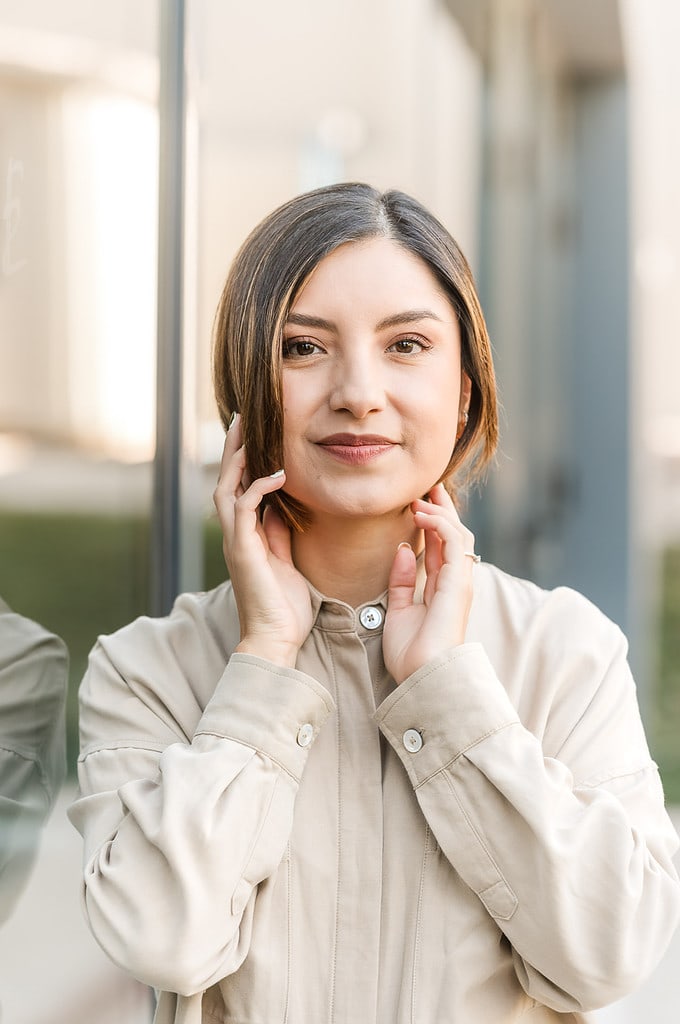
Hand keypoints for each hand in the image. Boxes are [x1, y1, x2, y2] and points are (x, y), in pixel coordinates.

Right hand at [213, 415, 312, 667]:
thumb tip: (281, 507)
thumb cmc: (283, 606)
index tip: (253, 434)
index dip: (243, 460)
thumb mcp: (284, 560)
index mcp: (245, 535)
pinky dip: (257, 488)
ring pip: (227, 488)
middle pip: (226, 480)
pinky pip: (244, 509)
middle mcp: (235, 534)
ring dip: (237, 460)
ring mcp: (235, 541)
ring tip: (247, 432)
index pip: (239, 487)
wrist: (274, 639)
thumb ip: (279, 533)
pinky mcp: (242, 550)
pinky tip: (276, 474)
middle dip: (233, 448)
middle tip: (242, 418)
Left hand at [383, 483, 475, 683]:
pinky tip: (422, 514)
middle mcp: (454, 584)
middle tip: (428, 488)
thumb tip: (403, 547)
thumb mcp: (398, 611)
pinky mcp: (459, 582)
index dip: (433, 525)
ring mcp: (460, 582)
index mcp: (441, 590)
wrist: (423, 677)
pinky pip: (455, 542)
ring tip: (420, 498)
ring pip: (458, 535)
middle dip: (443, 510)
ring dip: (440, 512)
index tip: (418, 504)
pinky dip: (441, 524)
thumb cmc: (412, 655)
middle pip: (454, 536)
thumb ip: (400, 581)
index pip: (442, 548)